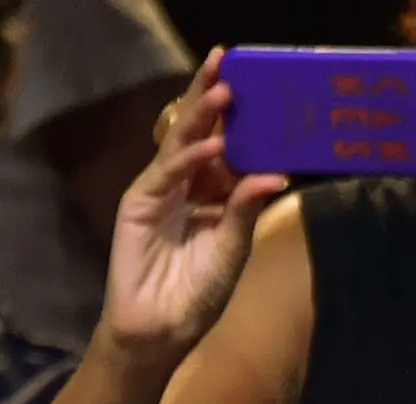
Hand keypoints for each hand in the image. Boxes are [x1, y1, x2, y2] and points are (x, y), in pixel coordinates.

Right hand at [103, 51, 290, 364]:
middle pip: (199, 132)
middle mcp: (187, 183)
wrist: (161, 331)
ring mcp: (161, 190)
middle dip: (211, 97)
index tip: (259, 85)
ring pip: (180, 143)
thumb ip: (246, 209)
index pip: (225, 144)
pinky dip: (188, 159)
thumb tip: (276, 174)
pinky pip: (166, 173)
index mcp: (213, 192)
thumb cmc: (198, 295)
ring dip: (201, 117)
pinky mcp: (140, 203)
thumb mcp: (233, 248)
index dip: (238, 117)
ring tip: (224, 91)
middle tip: (227, 60)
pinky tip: (210, 148)